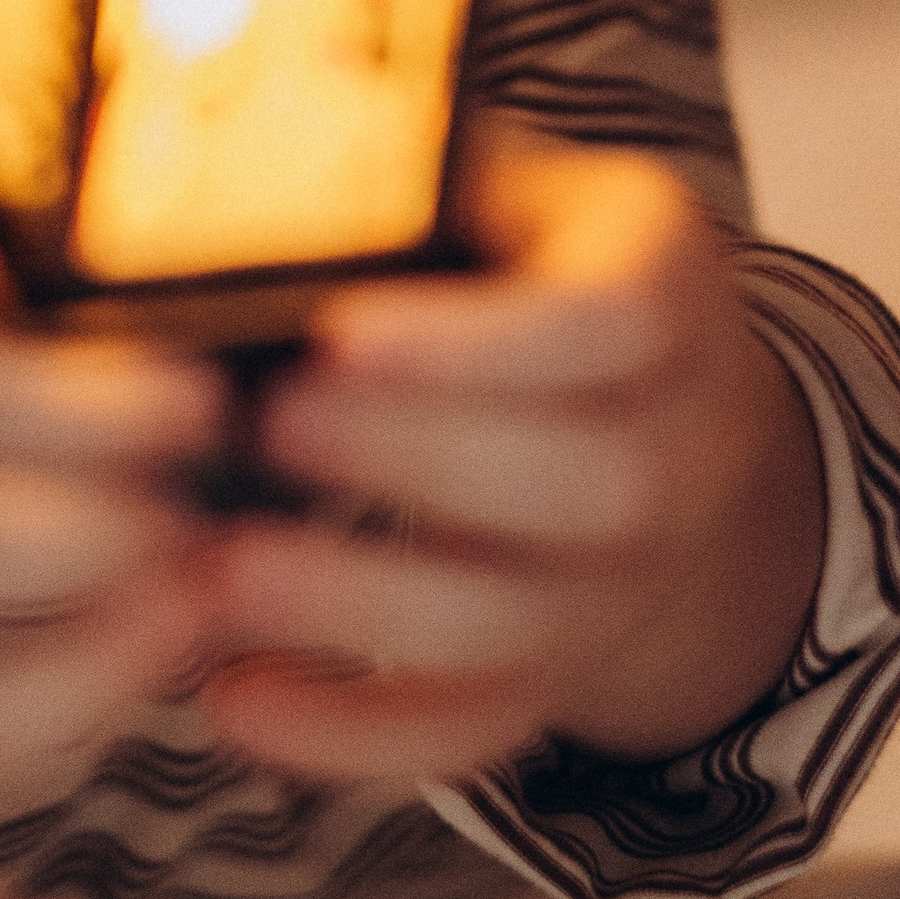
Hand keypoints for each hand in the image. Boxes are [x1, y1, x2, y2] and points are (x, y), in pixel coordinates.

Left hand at [195, 124, 822, 777]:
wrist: (651, 404)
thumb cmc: (516, 258)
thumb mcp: (495, 175)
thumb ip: (397, 166)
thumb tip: (221, 160)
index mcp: (666, 278)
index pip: (609, 320)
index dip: (480, 342)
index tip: (339, 331)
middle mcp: (684, 439)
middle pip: (594, 484)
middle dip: (420, 461)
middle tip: (267, 424)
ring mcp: (631, 576)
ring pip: (529, 624)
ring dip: (365, 607)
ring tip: (215, 570)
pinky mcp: (561, 675)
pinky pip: (476, 733)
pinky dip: (353, 738)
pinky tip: (232, 701)